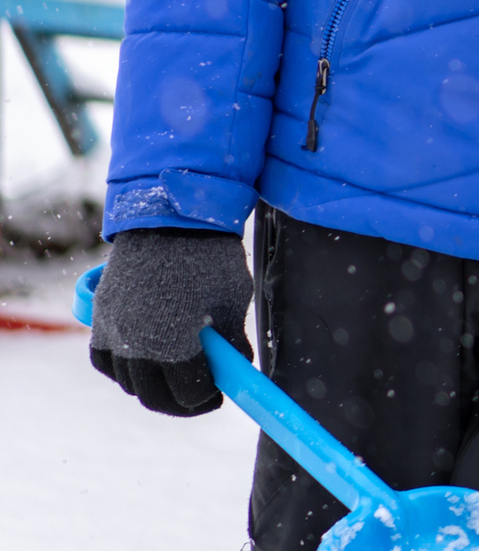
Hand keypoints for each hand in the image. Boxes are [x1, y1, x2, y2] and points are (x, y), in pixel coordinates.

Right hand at [88, 227, 252, 416]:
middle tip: (200, 397)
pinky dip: (122, 368)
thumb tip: (235, 368)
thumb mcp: (233, 301)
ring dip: (151, 386)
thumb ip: (231, 343)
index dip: (206, 400)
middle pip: (154, 396)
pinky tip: (143, 363)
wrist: (170, 219)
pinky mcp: (100, 316)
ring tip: (174, 378)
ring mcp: (113, 331)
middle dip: (181, 402)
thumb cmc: (209, 258)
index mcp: (175, 345)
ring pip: (128, 381)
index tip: (218, 396)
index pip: (188, 394)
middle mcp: (137, 345)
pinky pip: (105, 359)